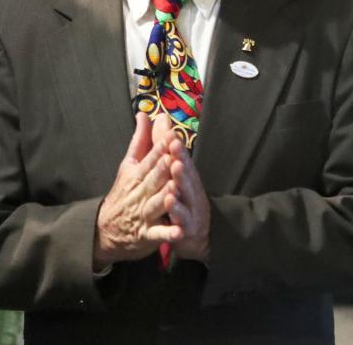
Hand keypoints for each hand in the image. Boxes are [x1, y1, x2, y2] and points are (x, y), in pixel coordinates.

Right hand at [93, 113, 180, 270]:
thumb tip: (144, 113)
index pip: (149, 158)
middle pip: (152, 179)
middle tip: (173, 156)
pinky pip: (158, 234)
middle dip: (162, 168)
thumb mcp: (128, 164)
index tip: (172, 135)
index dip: (160, 148)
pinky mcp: (147, 234)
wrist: (106, 229)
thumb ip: (140, 140)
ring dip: (164, 197)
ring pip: (155, 204)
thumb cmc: (124, 192)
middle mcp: (139, 192)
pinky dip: (167, 234)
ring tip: (174, 189)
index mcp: (136, 174)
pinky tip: (178, 232)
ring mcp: (143, 213)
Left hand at [153, 115, 210, 261]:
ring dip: (180, 193)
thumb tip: (160, 115)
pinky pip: (180, 227)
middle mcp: (191, 192)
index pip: (182, 160)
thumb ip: (162, 144)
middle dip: (181, 167)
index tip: (172, 137)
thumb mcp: (173, 169)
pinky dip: (177, 223)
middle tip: (174, 157)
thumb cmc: (181, 197)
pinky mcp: (186, 231)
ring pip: (185, 202)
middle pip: (186, 179)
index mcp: (186, 177)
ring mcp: (190, 212)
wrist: (193, 236)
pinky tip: (174, 220)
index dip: (178, 150)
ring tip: (172, 186)